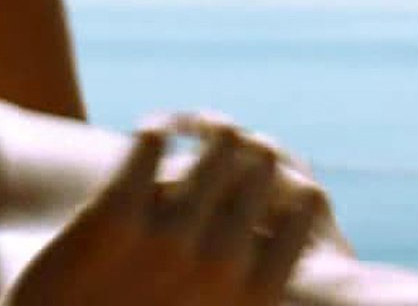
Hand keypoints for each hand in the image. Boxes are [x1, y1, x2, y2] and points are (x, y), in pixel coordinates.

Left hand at [0, 121, 322, 305]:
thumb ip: (249, 279)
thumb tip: (292, 211)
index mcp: (255, 295)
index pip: (306, 202)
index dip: (285, 185)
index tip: (258, 185)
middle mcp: (220, 265)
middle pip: (262, 163)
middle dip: (246, 150)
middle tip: (222, 144)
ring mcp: (167, 240)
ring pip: (222, 141)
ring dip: (209, 127)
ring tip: (188, 128)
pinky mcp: (112, 217)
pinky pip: (154, 140)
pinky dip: (158, 129)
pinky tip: (151, 135)